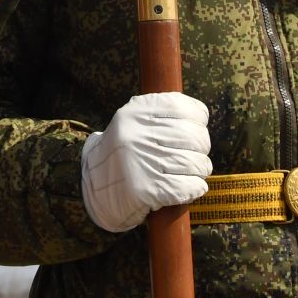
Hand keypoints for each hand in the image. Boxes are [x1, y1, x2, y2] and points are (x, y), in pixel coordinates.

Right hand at [80, 92, 211, 232]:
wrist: (95, 187)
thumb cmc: (125, 153)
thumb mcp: (135, 123)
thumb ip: (163, 115)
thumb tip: (201, 116)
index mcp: (135, 112)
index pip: (183, 107)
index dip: (198, 120)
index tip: (196, 129)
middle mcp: (137, 134)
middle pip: (194, 137)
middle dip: (202, 149)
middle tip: (196, 156)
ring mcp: (141, 161)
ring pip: (194, 163)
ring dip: (200, 170)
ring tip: (193, 173)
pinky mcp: (145, 189)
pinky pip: (187, 186)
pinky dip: (196, 188)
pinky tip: (193, 187)